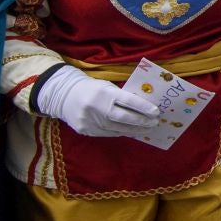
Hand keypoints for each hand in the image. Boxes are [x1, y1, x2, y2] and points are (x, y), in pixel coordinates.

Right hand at [35, 65, 162, 137]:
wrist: (64, 96)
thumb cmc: (92, 89)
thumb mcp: (106, 86)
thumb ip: (122, 96)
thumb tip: (144, 106)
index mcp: (103, 92)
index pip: (127, 101)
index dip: (143, 107)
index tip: (156, 112)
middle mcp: (96, 107)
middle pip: (124, 118)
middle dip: (142, 121)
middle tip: (155, 123)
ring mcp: (89, 121)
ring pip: (117, 129)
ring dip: (134, 130)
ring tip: (147, 129)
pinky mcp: (86, 130)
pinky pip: (108, 133)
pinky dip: (122, 132)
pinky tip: (132, 131)